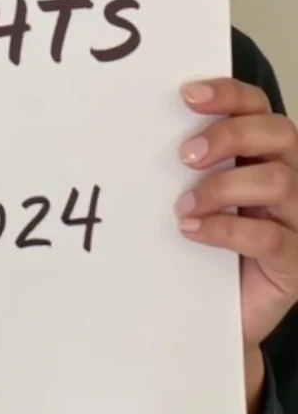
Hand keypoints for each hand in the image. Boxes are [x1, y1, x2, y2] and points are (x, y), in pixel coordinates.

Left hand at [175, 77, 297, 413]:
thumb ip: (182, 164)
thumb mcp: (190, 195)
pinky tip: (192, 230)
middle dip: (230, 135)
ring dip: (224, 186)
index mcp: (262, 153)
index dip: (228, 93)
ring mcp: (297, 220)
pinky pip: (271, 236)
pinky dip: (227, 229)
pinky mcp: (295, 263)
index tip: (186, 95)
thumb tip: (133, 128)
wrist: (210, 320)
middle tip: (185, 155)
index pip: (257, 106)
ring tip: (184, 205)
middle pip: (279, 133)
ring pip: (280, 181)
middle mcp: (289, 178)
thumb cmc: (199, 247)